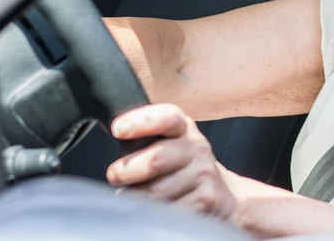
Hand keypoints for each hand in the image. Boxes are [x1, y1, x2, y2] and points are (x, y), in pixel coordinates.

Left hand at [106, 103, 238, 221]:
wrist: (223, 194)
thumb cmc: (185, 165)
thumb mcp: (172, 142)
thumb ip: (147, 137)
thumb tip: (110, 140)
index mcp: (184, 128)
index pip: (166, 118)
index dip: (141, 122)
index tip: (118, 129)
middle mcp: (196, 148)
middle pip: (157, 159)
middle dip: (128, 170)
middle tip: (114, 175)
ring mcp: (202, 175)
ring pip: (157, 192)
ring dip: (136, 197)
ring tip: (129, 196)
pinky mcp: (204, 201)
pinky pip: (168, 212)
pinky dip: (152, 214)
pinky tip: (149, 211)